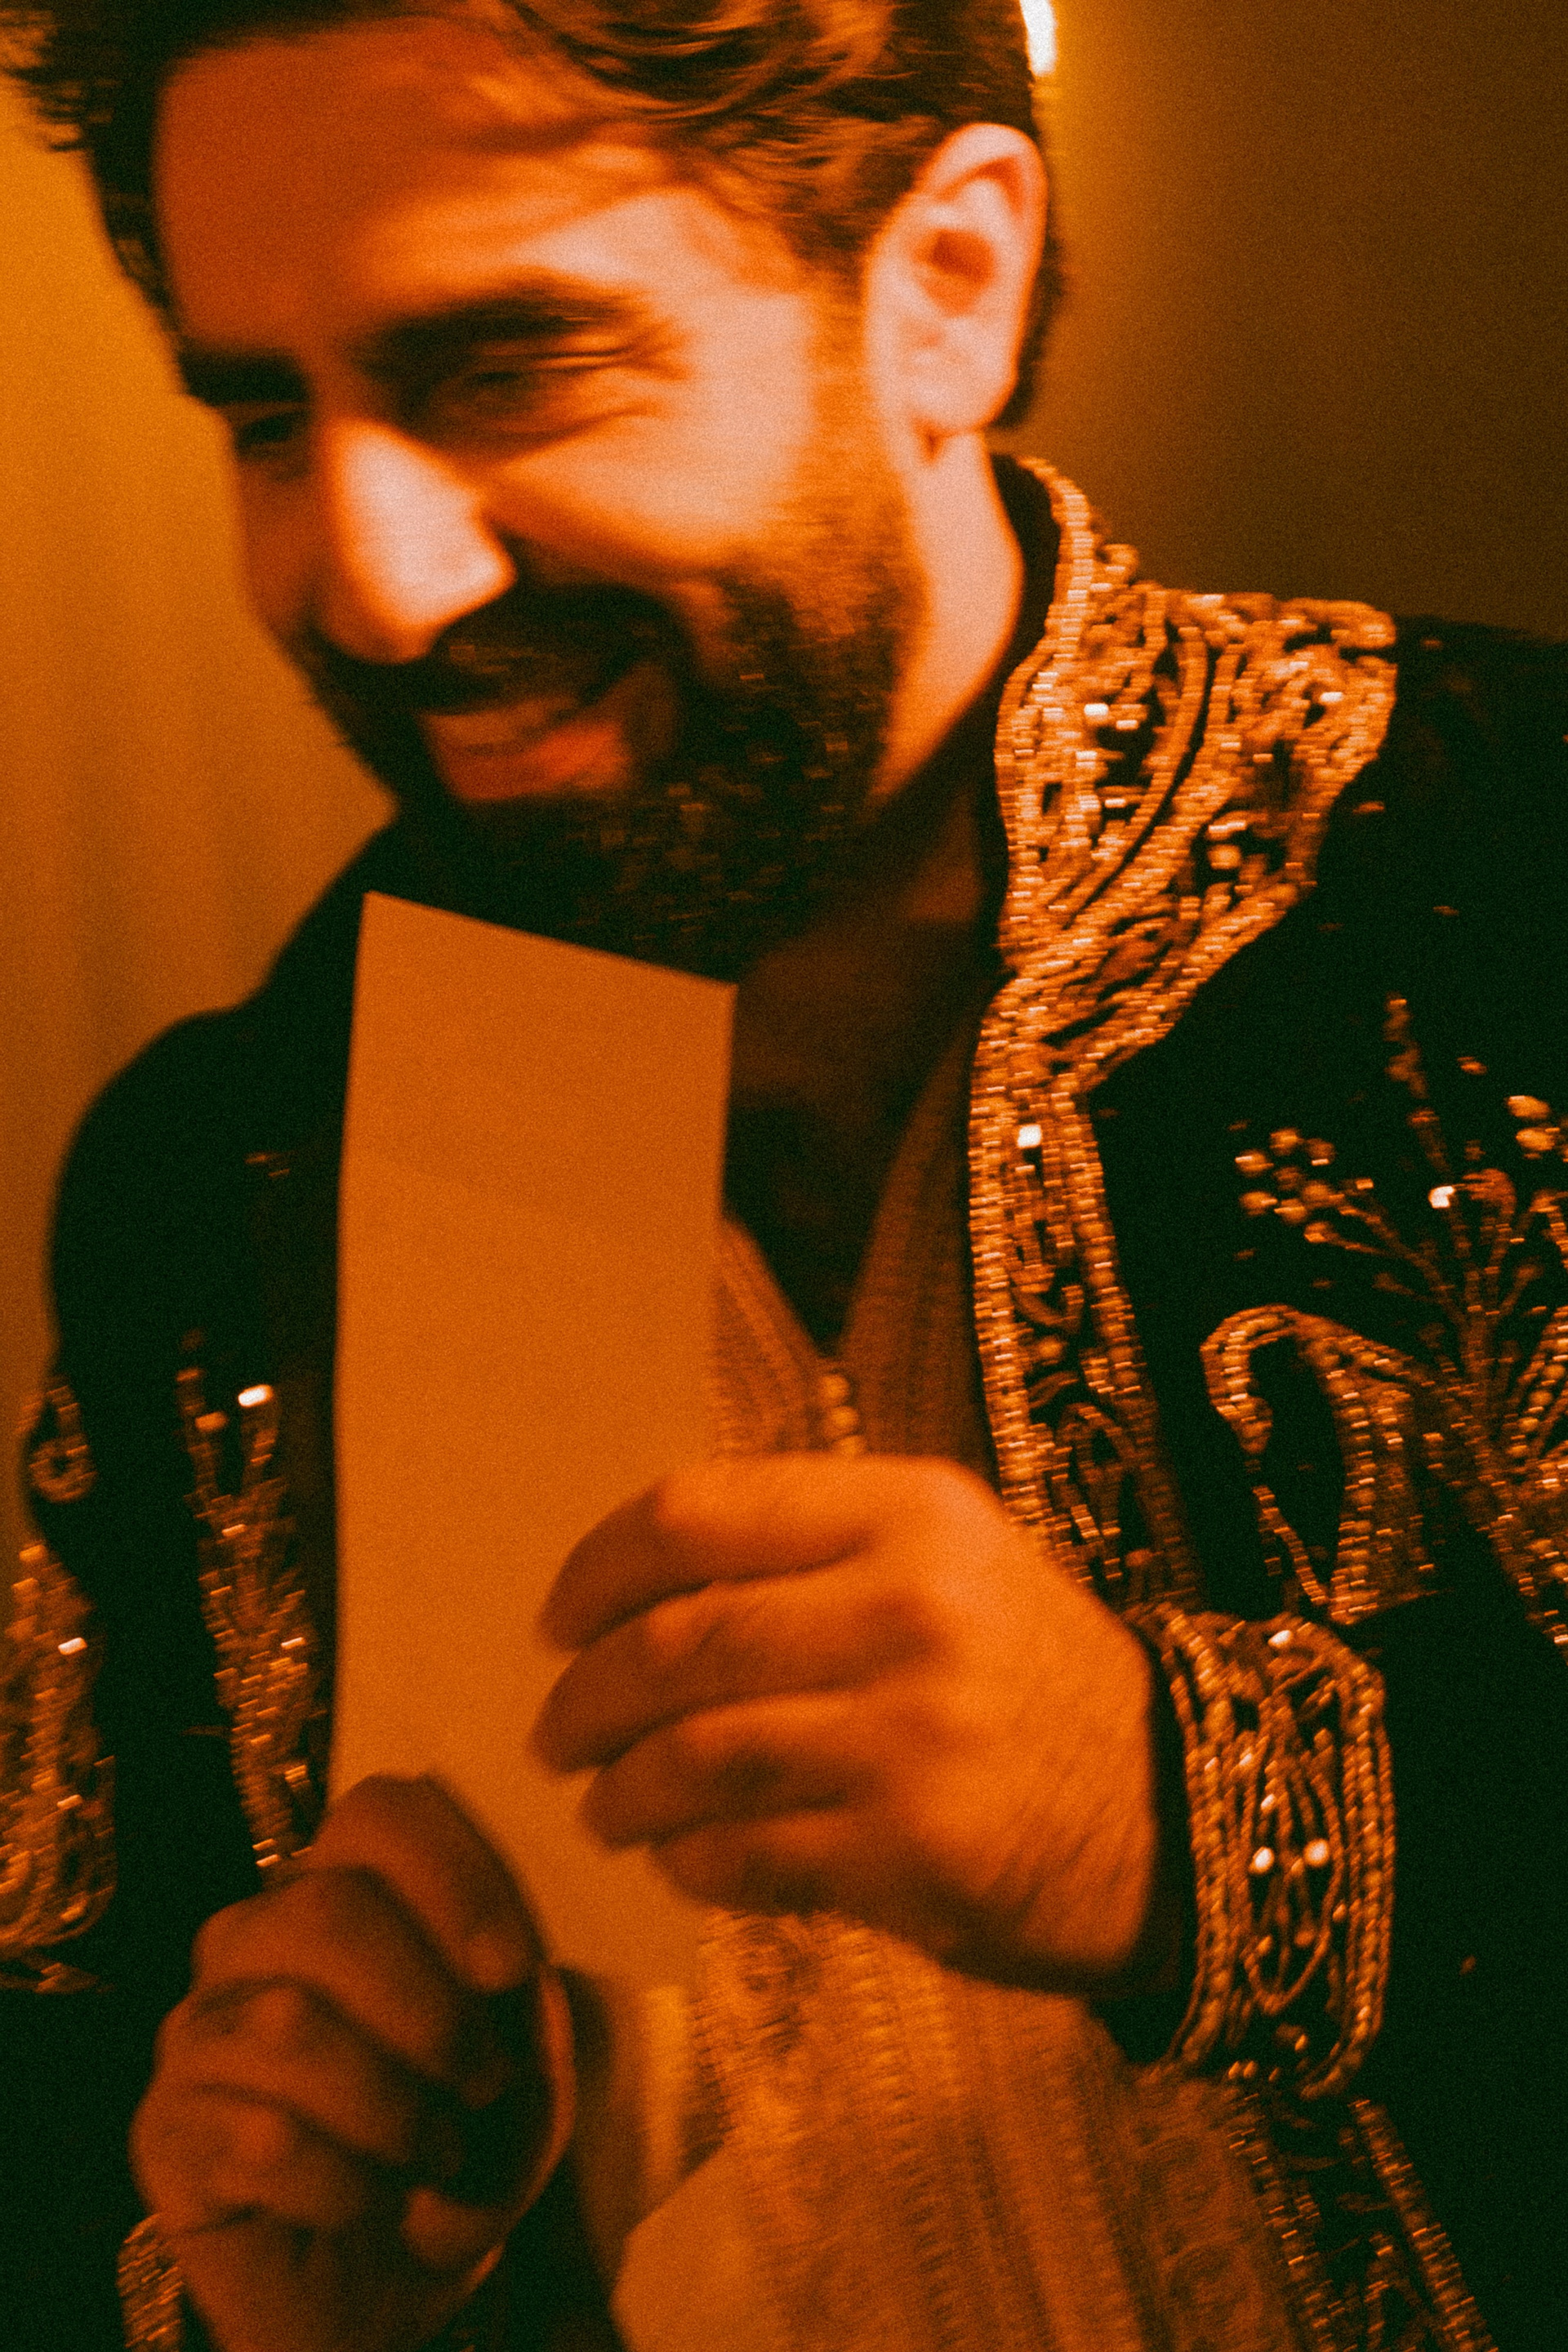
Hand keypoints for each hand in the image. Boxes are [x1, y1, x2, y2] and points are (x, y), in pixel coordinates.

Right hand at [130, 1775, 574, 2351]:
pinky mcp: (166, 2128)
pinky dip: (350, 2185)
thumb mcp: (528, 2060)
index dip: (456, 1877)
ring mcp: (202, 2027)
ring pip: (293, 2024)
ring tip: (438, 2155)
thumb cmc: (461, 2138)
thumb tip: (489, 1973)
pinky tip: (371, 2203)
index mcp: (349, 1884)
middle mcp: (259, 1934)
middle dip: (431, 2008)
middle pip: (329, 1908)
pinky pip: (261, 2138)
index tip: (514, 1971)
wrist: (395, 2278)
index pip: (380, 1810)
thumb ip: (517, 1998)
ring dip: (399, 2109)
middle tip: (483, 2083)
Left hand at [534, 1455, 1161, 1991]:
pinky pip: (743, 1854)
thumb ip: (810, 1553)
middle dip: (585, 1698)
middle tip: (554, 1733)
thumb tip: (632, 1594)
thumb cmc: (1029, 1677)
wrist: (1183, 1810)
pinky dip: (689, 1860)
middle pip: (675, 1643)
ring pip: (693, 1755)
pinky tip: (685, 1858)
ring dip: (622, 1792)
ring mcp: (911, 1733)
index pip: (695, 1515)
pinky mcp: (911, 1850)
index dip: (597, 1571)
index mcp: (906, 1512)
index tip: (557, 1619)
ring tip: (605, 1807)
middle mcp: (907, 1608)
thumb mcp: (948, 1561)